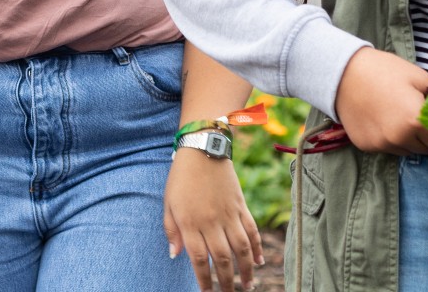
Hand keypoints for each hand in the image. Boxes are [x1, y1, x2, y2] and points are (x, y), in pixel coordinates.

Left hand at [164, 147, 262, 291]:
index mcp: (190, 222)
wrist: (203, 150)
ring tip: (248, 286)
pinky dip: (257, 247)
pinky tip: (259, 261)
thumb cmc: (181, 178)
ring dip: (246, 270)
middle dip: (226, 281)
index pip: (199, 259)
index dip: (204, 279)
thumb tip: (175, 255)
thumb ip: (172, 230)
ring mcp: (229, 214)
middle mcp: (211, 221)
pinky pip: (252, 231)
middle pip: (222, 258)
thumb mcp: (168, 203)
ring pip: (241, 248)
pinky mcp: (241, 206)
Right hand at [335, 47, 427, 155]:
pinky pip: (388, 148)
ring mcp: (381, 144)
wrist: (342, 72)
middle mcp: (399, 138)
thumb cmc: (384, 70)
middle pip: (427, 150)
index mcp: (415, 121)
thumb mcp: (419, 77)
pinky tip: (382, 120)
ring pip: (408, 151)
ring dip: (409, 139)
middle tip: (421, 118)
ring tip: (399, 117)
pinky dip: (390, 139)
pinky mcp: (366, 146)